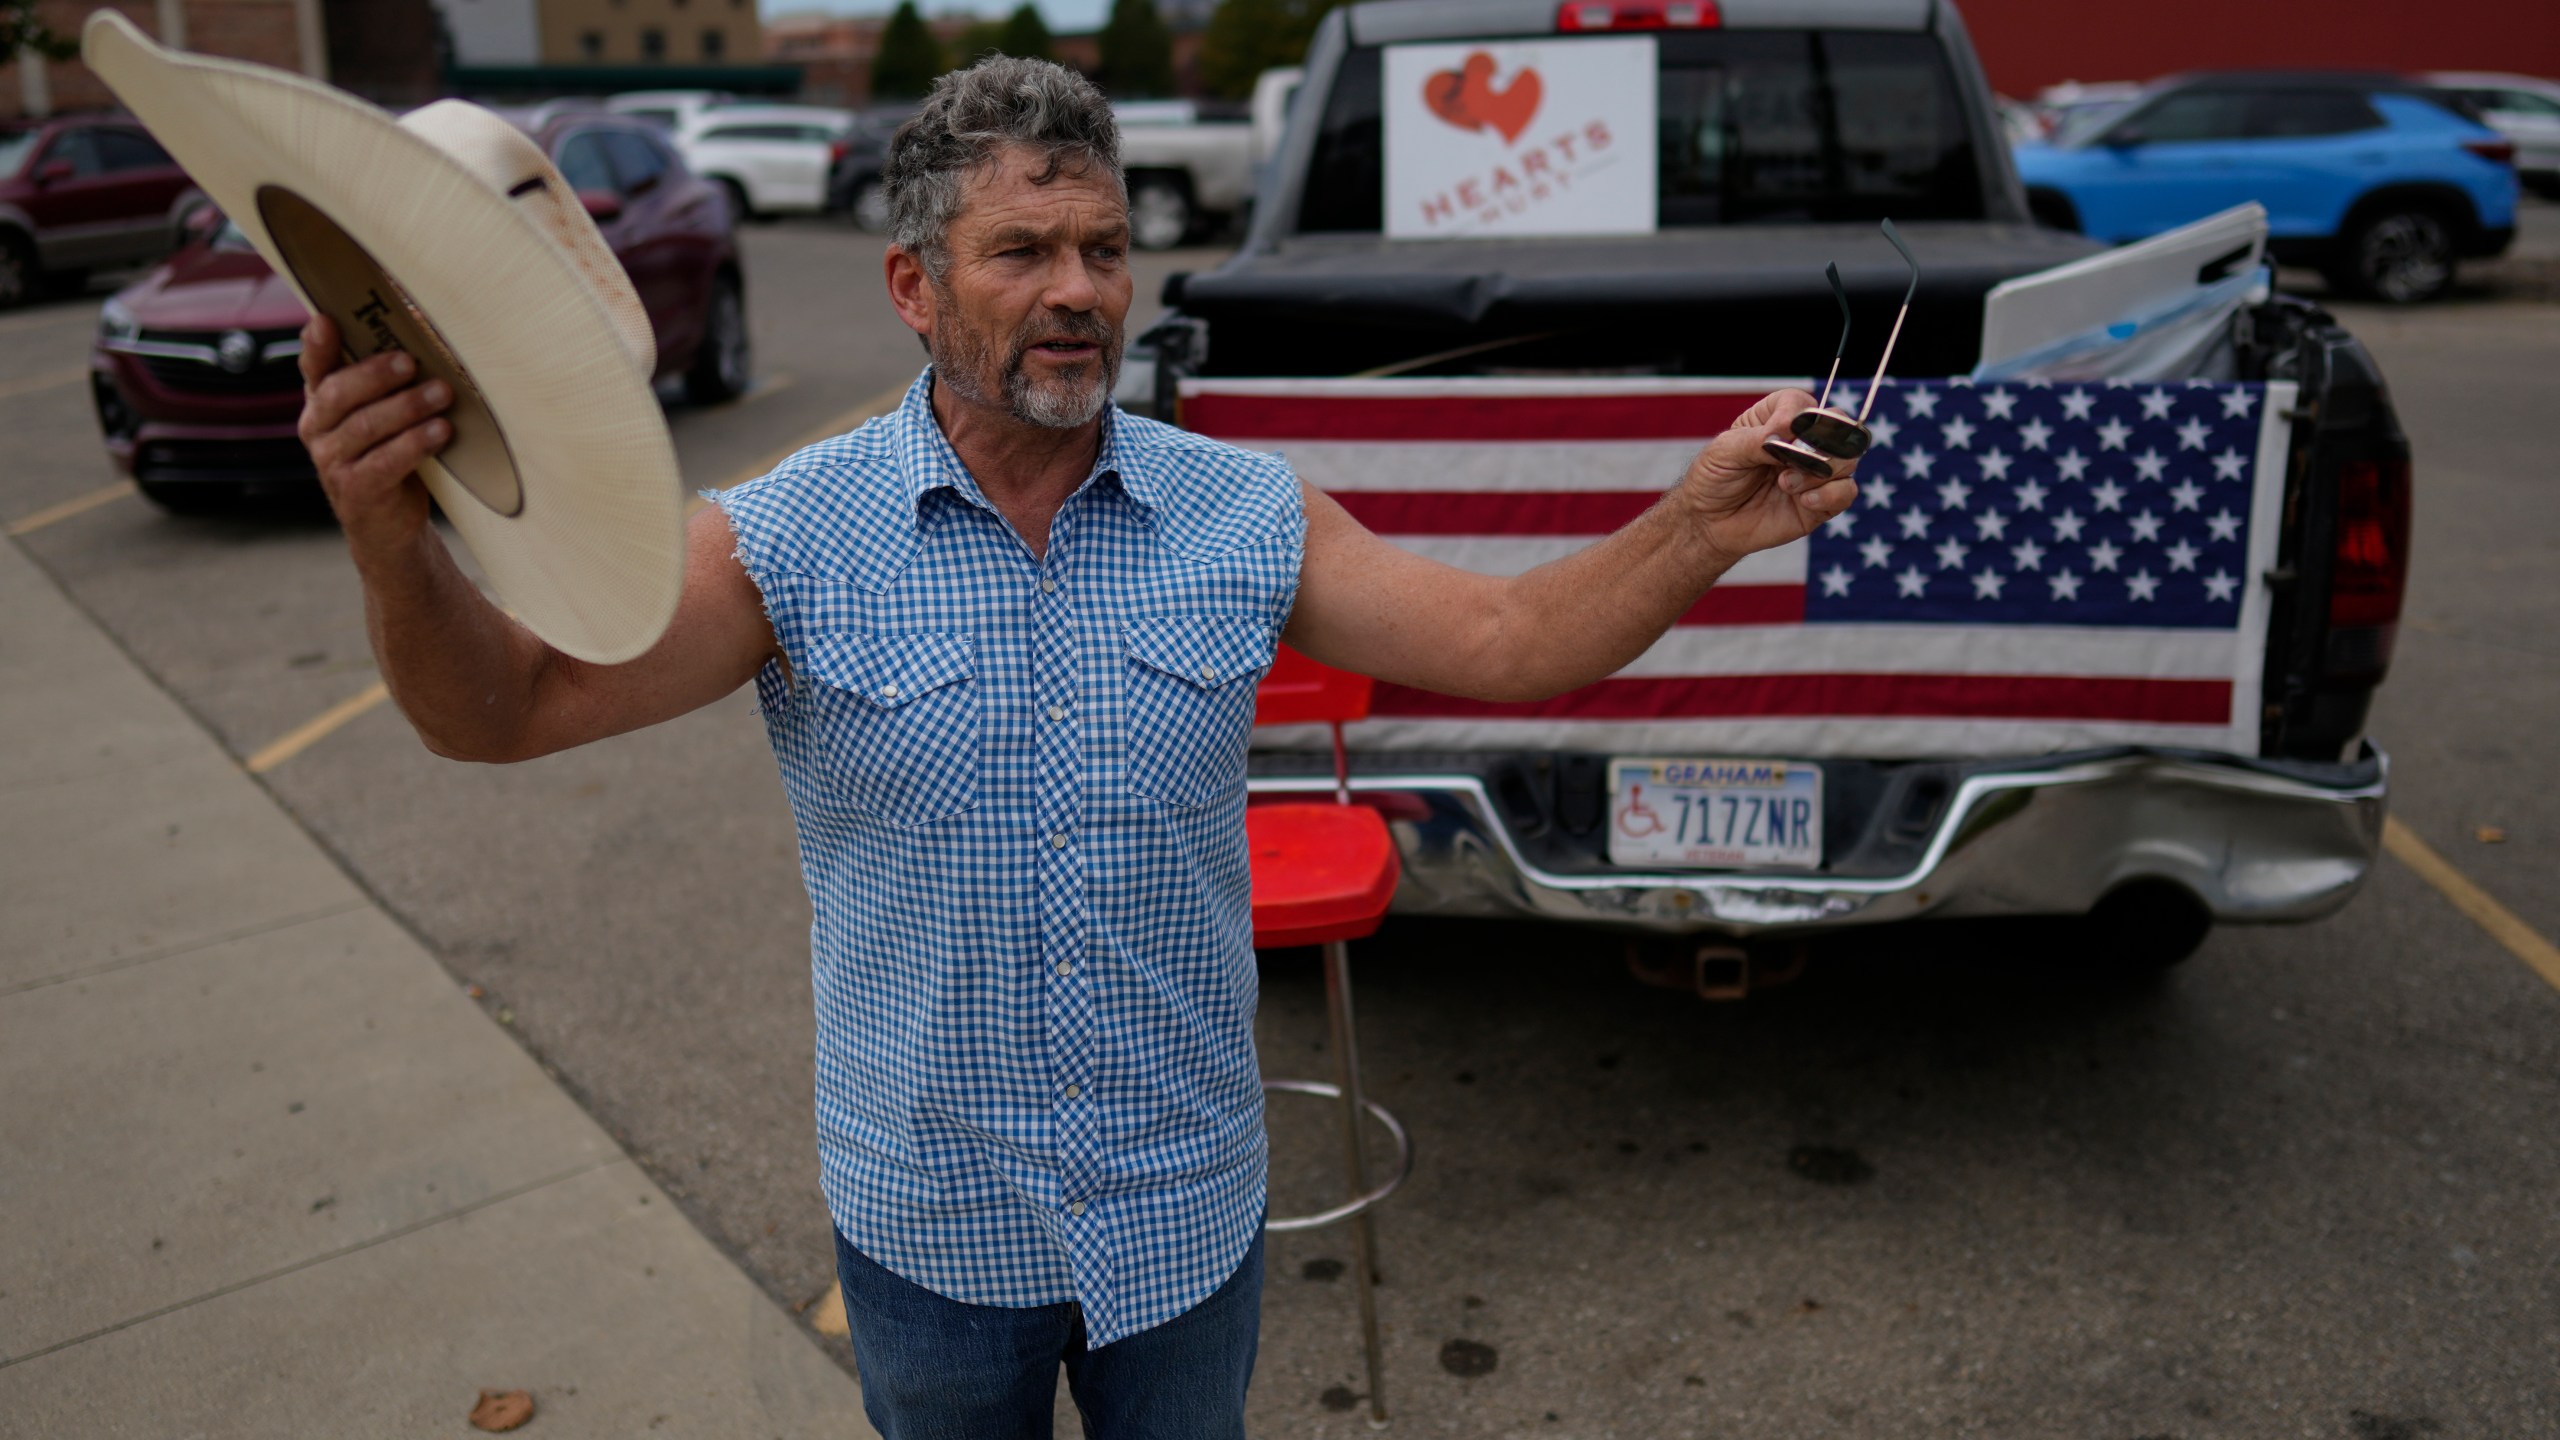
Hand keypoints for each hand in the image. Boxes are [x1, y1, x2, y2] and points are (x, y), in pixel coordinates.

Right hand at [295, 313, 452, 562]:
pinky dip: (416, 443)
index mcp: (321, 403)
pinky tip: (441, 432)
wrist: (388, 524)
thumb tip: (420, 337)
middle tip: (411, 362)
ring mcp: (331, 462)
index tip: (327, 320)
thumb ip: (384, 384)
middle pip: (340, 393)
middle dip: (377, 374)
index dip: (316, 345)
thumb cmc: (389, 455)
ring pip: (365, 426)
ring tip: (442, 394)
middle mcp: (317, 429)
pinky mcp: (356, 490)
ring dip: (407, 407)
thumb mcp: (380, 418)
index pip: (313, 368)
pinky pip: (386, 461)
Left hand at [1675, 388, 1860, 564]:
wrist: (1709, 523)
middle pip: (1839, 426)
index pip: (1803, 403)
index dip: (1797, 417)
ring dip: (1819, 471)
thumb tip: (1791, 429)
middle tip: (1793, 459)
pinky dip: (1830, 494)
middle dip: (1822, 442)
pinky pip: (1846, 492)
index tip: (1776, 436)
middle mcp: (1803, 442)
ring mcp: (1815, 472)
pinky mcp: (1821, 502)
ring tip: (1785, 484)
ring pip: (1848, 458)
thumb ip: (1759, 439)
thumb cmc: (1714, 480)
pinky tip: (1803, 500)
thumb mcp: (1725, 452)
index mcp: (1777, 419)